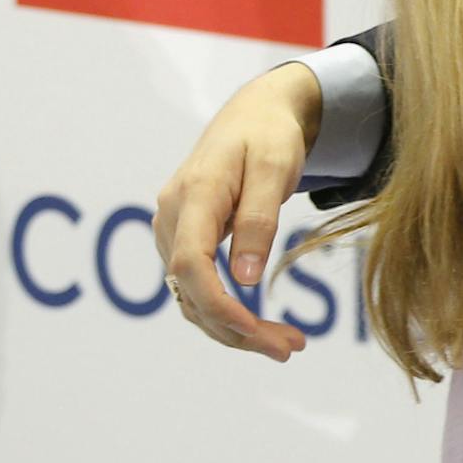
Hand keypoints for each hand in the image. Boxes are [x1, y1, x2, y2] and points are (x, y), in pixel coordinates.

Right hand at [151, 61, 322, 360]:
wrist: (256, 113)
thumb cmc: (269, 135)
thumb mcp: (276, 168)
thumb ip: (259, 219)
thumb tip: (245, 280)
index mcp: (192, 196)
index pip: (189, 266)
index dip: (219, 307)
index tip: (258, 333)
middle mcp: (171, 217)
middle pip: (190, 292)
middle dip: (237, 330)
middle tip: (291, 349)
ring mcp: (173, 230)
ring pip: (192, 297)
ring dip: (234, 328)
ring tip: (288, 345)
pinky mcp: (184, 239)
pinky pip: (198, 287)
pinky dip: (227, 312)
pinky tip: (261, 326)